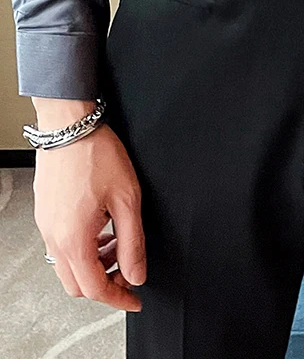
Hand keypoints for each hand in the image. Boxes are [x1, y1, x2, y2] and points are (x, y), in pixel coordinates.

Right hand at [32, 121, 145, 310]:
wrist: (69, 125)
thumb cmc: (96, 154)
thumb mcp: (127, 199)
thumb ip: (133, 242)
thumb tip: (136, 274)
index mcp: (74, 239)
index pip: (95, 289)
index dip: (118, 299)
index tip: (134, 299)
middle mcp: (54, 238)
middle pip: (77, 284)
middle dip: (105, 283)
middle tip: (128, 269)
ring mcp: (46, 226)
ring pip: (67, 266)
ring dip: (94, 264)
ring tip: (117, 243)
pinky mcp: (45, 214)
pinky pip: (61, 246)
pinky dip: (82, 248)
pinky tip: (101, 228)